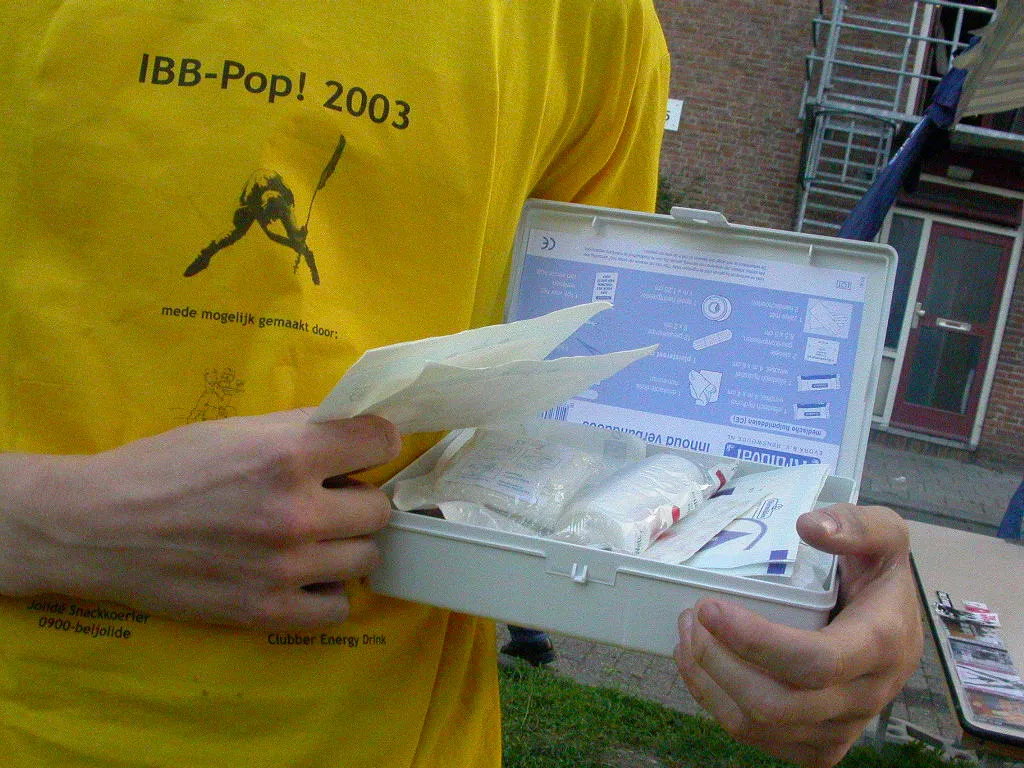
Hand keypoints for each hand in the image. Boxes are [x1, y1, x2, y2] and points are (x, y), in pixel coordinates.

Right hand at [0, 411, 400, 628]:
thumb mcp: (238, 429)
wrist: (99, 527)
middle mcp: (296, 513)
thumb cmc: (166, 468)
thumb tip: (361, 431)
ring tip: (309, 537)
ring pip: (366, 557)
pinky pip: (337, 607)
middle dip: (357, 499)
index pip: (382, 441)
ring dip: (344, 545)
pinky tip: (299, 574)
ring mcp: (285, 569)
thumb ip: (304, 430)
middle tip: (326, 498)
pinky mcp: (266, 613)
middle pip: (379, 508)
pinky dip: (325, 590)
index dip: (374, 443)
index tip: (361, 452)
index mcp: (288, 454)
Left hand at [674, 504, 921, 767]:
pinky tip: (701, 667)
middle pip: (778, 704)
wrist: (898, 624)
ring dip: (709, 682)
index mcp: (881, 645)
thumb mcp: (887, 535)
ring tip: (687, 635)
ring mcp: (842, 728)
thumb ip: (858, 524)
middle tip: (690, 617)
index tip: (709, 607)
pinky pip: (759, 739)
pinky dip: (717, 704)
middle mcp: (865, 696)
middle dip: (718, 662)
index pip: (814, 663)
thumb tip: (809, 526)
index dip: (755, 641)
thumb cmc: (880, 574)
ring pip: (760, 727)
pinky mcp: (820, 744)